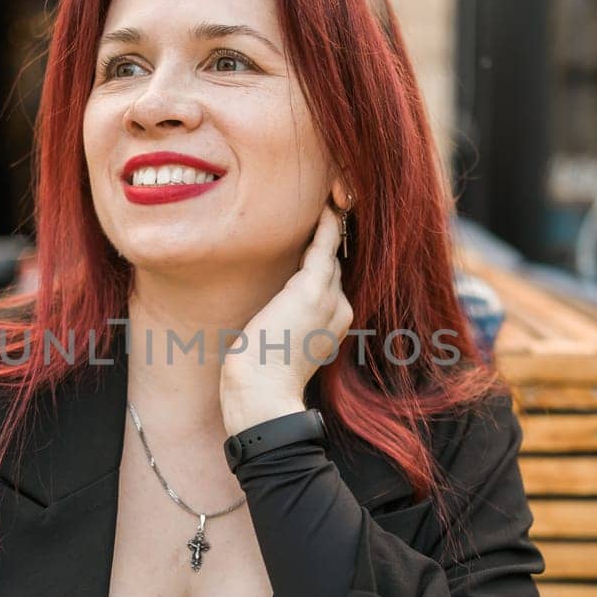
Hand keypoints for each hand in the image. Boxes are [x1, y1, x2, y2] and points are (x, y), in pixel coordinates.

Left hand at [220, 204, 352, 435]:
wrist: (261, 397)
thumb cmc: (257, 379)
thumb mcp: (275, 347)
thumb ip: (281, 324)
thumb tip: (269, 311)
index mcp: (332, 325)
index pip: (329, 283)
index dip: (321, 262)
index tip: (311, 242)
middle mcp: (339, 310)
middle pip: (333, 265)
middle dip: (326, 243)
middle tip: (322, 210)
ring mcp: (329, 299)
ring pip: (331, 253)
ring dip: (329, 226)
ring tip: (325, 200)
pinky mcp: (312, 289)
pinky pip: (324, 246)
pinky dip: (326, 224)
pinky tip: (325, 206)